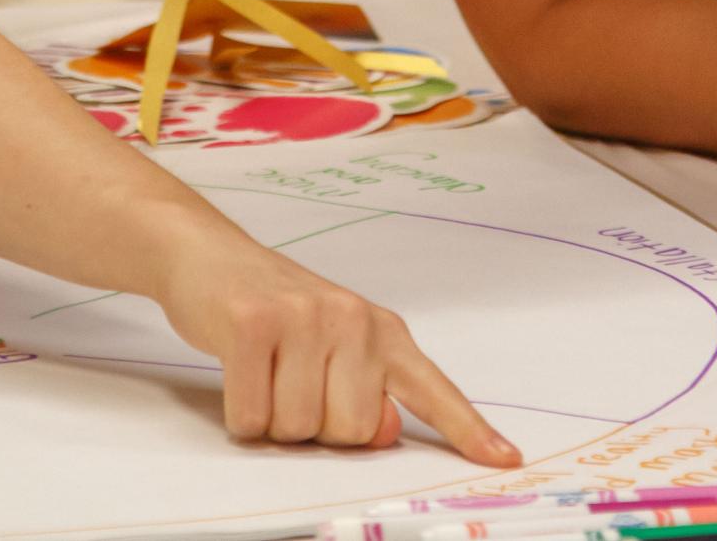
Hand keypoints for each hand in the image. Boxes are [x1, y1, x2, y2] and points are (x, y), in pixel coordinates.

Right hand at [153, 229, 522, 464]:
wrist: (209, 256)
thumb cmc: (275, 310)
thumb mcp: (332, 347)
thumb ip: (366, 392)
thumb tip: (384, 432)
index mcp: (382, 330)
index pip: (433, 389)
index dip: (468, 430)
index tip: (507, 460)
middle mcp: (352, 320)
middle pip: (350, 432)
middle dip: (314, 428)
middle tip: (291, 382)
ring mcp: (303, 318)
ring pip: (297, 429)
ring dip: (272, 419)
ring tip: (264, 371)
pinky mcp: (252, 324)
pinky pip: (253, 416)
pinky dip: (241, 413)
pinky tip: (239, 371)